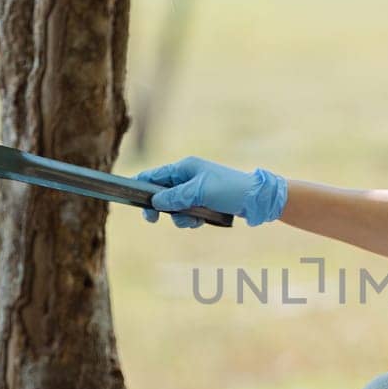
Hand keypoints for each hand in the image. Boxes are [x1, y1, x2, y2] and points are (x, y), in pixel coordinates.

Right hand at [136, 156, 287, 227]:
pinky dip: (191, 219)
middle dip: (161, 207)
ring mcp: (195, 190)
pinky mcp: (203, 202)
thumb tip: (155, 202)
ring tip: (193, 219)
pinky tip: (201, 221)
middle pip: (161, 194)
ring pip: (174, 207)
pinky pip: (187, 213)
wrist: (256, 200)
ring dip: (179, 216)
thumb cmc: (230, 189)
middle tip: (153, 219)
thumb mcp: (200, 192)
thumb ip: (176, 196)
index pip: (154, 175)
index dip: (141, 186)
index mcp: (185, 167)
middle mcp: (187, 177)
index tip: (130, 198)